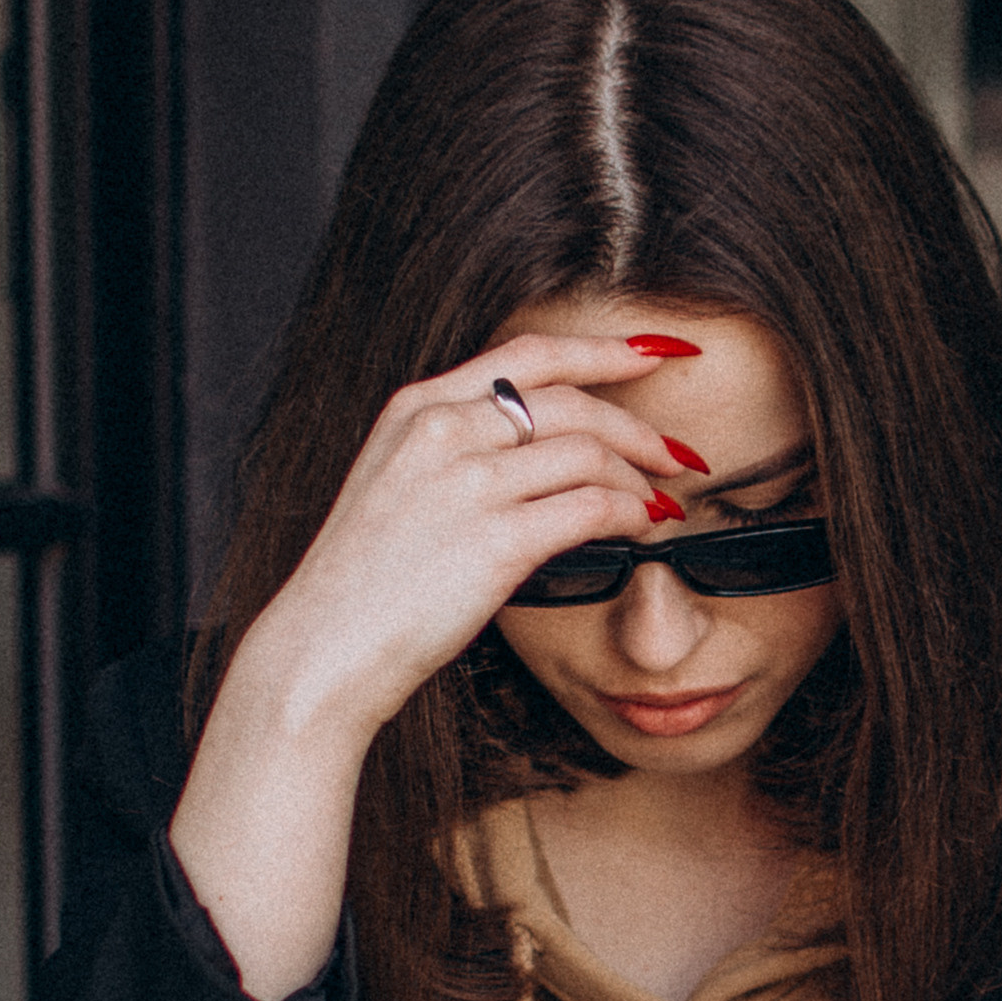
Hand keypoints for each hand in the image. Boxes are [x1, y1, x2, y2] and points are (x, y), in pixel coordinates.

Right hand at [170, 332, 684, 999]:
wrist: (322, 653)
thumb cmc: (362, 589)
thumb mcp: (396, 490)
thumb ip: (453, 456)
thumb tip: (533, 456)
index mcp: (417, 409)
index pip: (528, 353)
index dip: (602, 347)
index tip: (653, 351)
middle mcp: (442, 430)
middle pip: (570, 398)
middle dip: (638, 420)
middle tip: (679, 448)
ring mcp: (468, 482)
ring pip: (589, 448)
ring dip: (642, 471)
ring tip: (667, 495)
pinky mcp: (494, 539)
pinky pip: (590, 506)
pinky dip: (630, 511)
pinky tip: (644, 526)